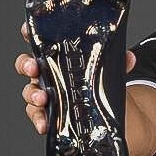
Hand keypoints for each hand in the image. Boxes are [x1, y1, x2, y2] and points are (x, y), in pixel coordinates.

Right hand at [14, 22, 135, 134]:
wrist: (99, 110)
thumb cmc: (94, 82)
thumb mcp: (106, 70)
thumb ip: (116, 63)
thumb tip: (129, 58)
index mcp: (57, 56)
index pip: (40, 41)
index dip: (29, 33)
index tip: (26, 31)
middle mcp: (46, 73)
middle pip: (28, 65)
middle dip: (27, 64)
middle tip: (33, 67)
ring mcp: (44, 92)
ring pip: (30, 91)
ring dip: (33, 94)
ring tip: (42, 98)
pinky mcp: (48, 112)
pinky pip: (38, 116)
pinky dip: (40, 120)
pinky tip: (45, 125)